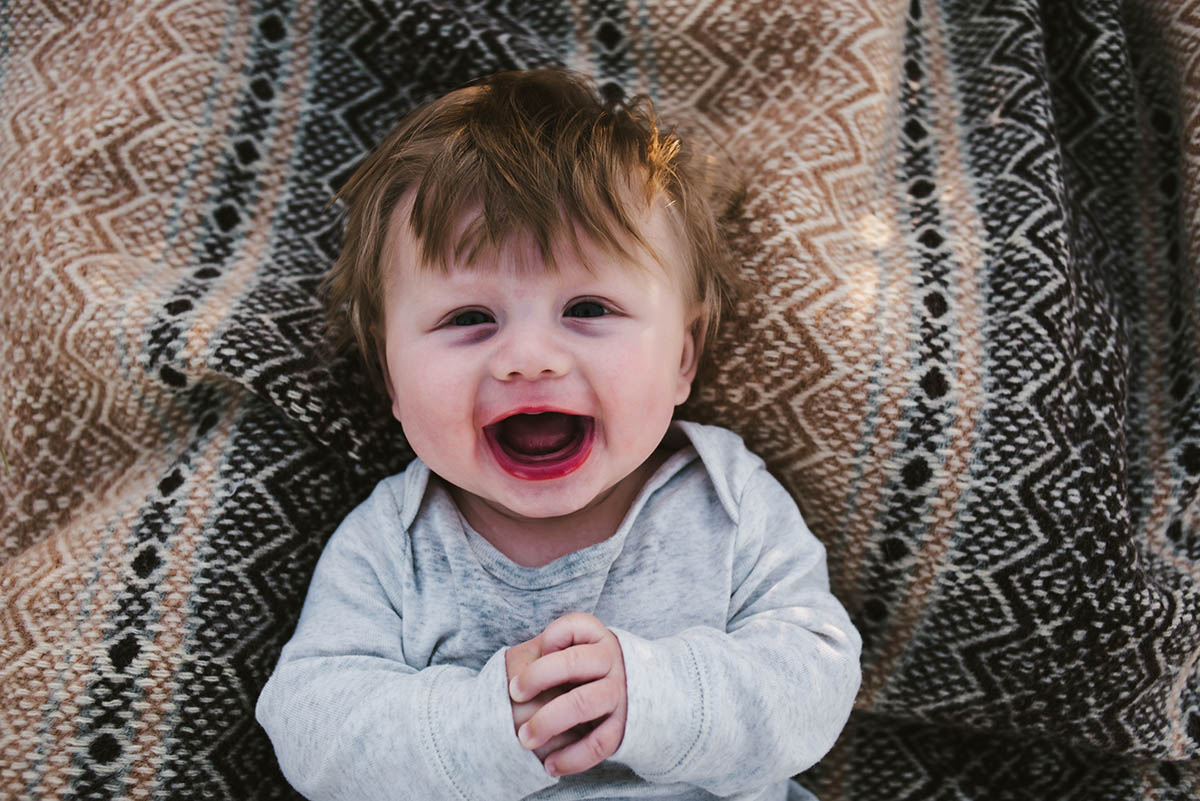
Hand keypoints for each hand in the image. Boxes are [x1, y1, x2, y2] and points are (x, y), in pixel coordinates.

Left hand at [508, 612, 627, 776]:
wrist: (635, 694)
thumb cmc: (584, 671)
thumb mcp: (569, 651)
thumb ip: (544, 654)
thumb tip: (518, 676)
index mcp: (597, 638)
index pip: (574, 626)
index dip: (551, 637)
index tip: (538, 650)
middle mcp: (612, 662)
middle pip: (573, 662)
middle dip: (537, 677)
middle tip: (514, 695)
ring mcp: (619, 694)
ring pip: (583, 703)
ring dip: (548, 722)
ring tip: (525, 738)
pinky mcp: (623, 726)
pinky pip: (598, 743)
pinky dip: (572, 757)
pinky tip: (549, 765)